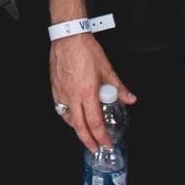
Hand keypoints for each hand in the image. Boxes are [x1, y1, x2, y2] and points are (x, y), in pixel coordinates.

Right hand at [50, 33, 134, 151]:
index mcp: (87, 93)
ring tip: (85, 132)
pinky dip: (67, 116)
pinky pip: (60, 108)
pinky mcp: (55, 88)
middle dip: (88, 141)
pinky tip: (71, 115)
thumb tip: (129, 98)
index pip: (95, 123)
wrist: (69, 37)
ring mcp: (62, 93)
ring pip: (68, 119)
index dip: (101, 137)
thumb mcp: (107, 69)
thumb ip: (119, 87)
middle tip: (94, 148)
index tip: (105, 144)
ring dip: (77, 129)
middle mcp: (73, 96)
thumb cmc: (86, 50)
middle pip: (79, 127)